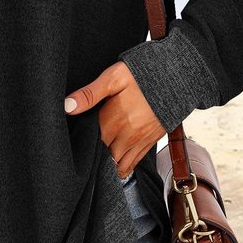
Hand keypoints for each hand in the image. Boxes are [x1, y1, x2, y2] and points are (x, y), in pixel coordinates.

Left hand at [64, 61, 165, 178]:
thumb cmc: (142, 75)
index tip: (74, 143)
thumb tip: (67, 106)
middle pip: (104, 158)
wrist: (176, 77)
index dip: (81, 145)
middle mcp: (126, 135)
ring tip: (98, 164)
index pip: (90, 143)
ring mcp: (140, 141)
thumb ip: (90, 94)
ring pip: (119, 165)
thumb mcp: (113, 78)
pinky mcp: (150, 141)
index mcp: (113, 121)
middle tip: (84, 156)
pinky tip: (115, 166)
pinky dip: (123, 168)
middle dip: (94, 159)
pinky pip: (134, 163)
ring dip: (108, 166)